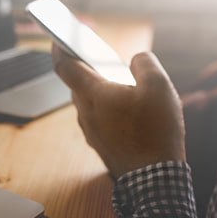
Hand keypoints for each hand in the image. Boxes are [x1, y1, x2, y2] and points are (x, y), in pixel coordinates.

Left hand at [52, 45, 185, 178]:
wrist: (154, 179)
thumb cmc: (156, 131)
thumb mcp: (159, 86)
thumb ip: (144, 64)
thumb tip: (136, 60)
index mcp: (93, 95)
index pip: (65, 66)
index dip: (59, 48)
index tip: (57, 38)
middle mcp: (85, 113)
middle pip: (78, 84)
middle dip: (87, 69)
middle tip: (98, 56)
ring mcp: (91, 132)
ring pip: (89, 103)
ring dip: (99, 90)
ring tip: (120, 81)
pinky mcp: (100, 145)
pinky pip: (98, 119)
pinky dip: (106, 108)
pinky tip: (126, 108)